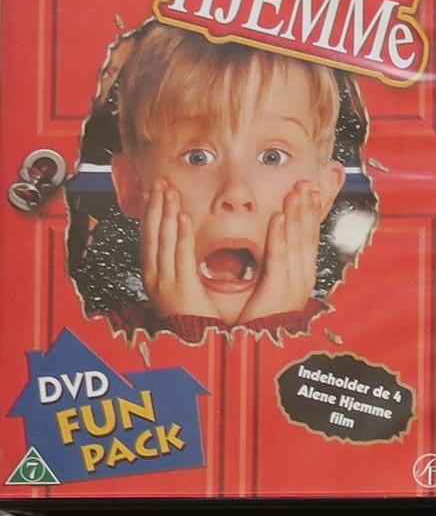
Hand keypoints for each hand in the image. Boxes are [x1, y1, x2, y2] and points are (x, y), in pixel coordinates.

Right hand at [141, 180, 217, 317]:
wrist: (191, 348)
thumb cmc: (188, 321)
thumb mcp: (174, 289)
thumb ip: (174, 268)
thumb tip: (178, 244)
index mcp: (152, 276)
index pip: (148, 237)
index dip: (149, 213)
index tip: (152, 193)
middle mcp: (155, 277)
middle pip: (152, 234)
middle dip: (155, 206)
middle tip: (158, 183)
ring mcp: (166, 281)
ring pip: (164, 239)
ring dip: (166, 212)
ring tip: (168, 191)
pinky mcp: (183, 286)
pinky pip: (182, 254)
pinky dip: (181, 234)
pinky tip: (182, 216)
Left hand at [237, 180, 322, 322]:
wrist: (261, 352)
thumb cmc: (264, 318)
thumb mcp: (276, 286)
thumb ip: (278, 263)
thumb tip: (277, 239)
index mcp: (302, 275)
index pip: (309, 236)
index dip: (310, 211)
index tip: (310, 189)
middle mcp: (302, 277)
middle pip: (307, 235)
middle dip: (307, 206)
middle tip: (305, 182)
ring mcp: (293, 284)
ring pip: (296, 242)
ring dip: (296, 214)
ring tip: (295, 191)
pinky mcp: (278, 291)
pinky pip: (279, 259)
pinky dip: (279, 237)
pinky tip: (278, 218)